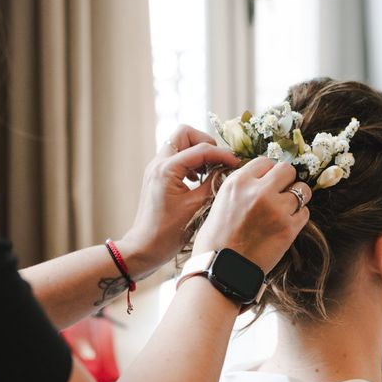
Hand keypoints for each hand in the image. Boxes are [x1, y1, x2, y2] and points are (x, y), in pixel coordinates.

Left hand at [118, 125, 239, 278]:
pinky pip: (176, 157)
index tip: (237, 163)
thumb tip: (228, 170)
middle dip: (205, 142)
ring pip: (180, 144)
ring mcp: (156, 168)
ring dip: (198, 152)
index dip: (223, 154)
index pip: (201, 149)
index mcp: (167, 169)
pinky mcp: (157, 176)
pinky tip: (199, 179)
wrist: (144, 248)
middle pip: (185, 133)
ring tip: (210, 171)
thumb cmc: (168, 232)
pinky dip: (190, 162)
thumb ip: (213, 184)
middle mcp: (158, 163)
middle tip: (218, 160)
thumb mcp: (196, 207)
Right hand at [193, 157, 311, 272]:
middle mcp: (258, 191)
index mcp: (238, 182)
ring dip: (297, 198)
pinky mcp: (288, 228)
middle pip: (287, 169)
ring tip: (286, 209)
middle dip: (286, 180)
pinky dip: (298, 217)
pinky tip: (286, 225)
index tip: (268, 182)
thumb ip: (242, 187)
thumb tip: (262, 178)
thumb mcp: (221, 202)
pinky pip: (305, 212)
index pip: (265, 161)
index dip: (268, 172)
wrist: (221, 271)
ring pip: (302, 190)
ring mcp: (276, 209)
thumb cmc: (216, 240)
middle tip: (280, 193)